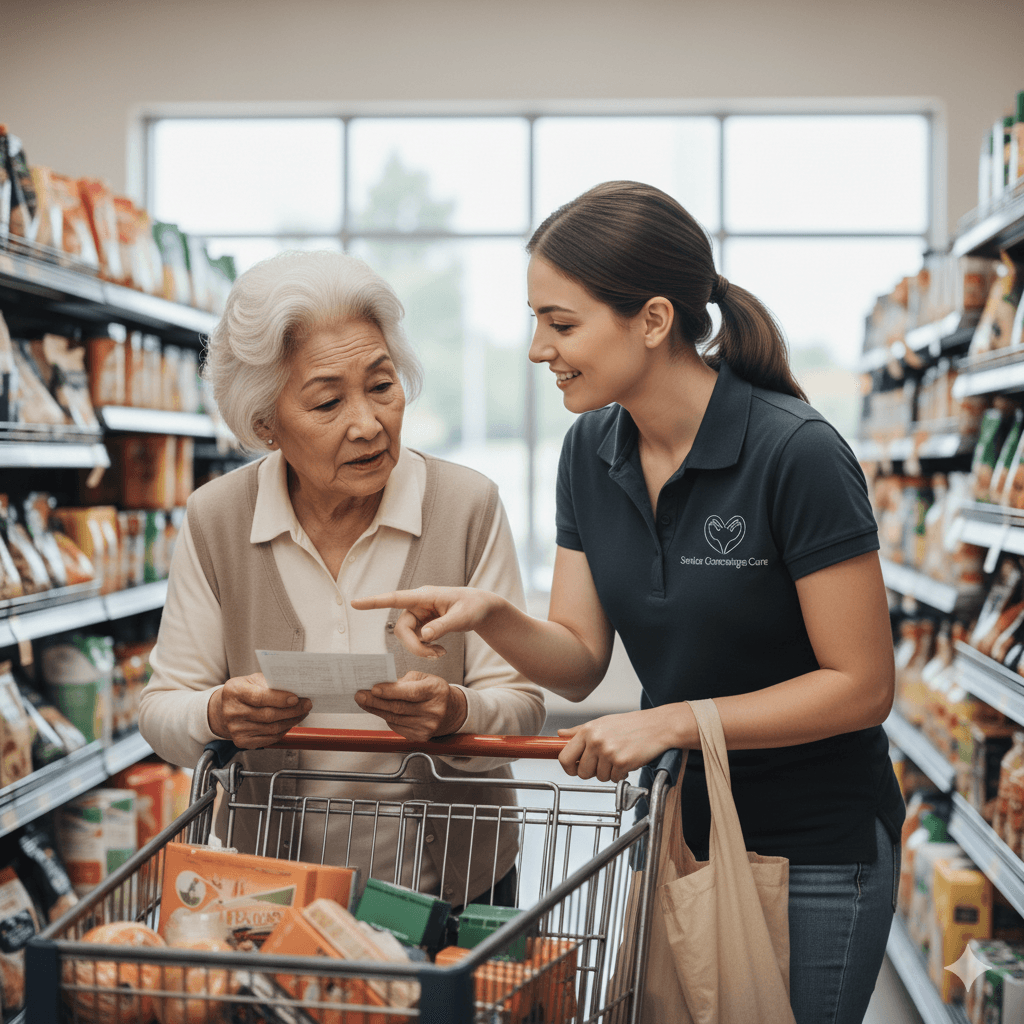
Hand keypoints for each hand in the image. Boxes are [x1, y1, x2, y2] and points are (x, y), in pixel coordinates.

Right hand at [207, 673, 311, 748]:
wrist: (224, 708)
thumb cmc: (243, 691)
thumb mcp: (253, 680)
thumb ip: (271, 682)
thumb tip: (295, 687)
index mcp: (234, 691)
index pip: (260, 697)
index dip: (280, 699)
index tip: (296, 698)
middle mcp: (232, 711)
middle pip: (268, 715)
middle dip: (292, 711)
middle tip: (306, 704)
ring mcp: (236, 728)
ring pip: (272, 728)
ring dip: (292, 721)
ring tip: (302, 712)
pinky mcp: (242, 741)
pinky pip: (269, 738)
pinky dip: (284, 730)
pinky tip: (290, 722)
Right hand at [350, 586, 500, 658]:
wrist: (482, 608)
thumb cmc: (474, 606)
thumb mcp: (463, 617)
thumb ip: (443, 626)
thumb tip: (425, 636)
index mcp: (425, 596)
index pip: (395, 598)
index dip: (374, 602)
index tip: (355, 603)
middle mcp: (418, 604)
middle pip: (402, 628)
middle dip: (414, 646)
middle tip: (435, 656)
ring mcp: (419, 615)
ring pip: (408, 637)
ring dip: (421, 649)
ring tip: (441, 654)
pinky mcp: (423, 624)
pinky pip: (416, 640)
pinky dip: (426, 649)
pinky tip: (440, 650)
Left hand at [354, 671, 467, 740]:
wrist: (450, 711)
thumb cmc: (434, 691)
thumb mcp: (424, 678)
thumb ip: (403, 681)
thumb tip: (380, 686)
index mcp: (436, 691)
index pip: (411, 692)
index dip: (390, 691)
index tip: (373, 689)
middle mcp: (434, 710)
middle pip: (399, 707)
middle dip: (376, 701)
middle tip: (360, 695)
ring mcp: (428, 726)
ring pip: (395, 718)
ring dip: (377, 710)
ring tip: (364, 702)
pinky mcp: (420, 736)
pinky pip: (397, 727)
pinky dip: (386, 718)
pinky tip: (381, 710)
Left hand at [557, 706, 689, 782]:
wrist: (657, 726)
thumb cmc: (630, 724)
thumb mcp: (601, 723)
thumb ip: (578, 731)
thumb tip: (559, 734)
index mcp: (587, 730)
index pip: (564, 757)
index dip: (568, 768)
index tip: (575, 769)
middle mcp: (595, 740)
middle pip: (581, 772)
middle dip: (592, 772)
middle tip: (604, 763)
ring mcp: (608, 752)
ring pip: (599, 778)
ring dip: (609, 773)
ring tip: (618, 758)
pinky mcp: (622, 762)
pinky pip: (614, 779)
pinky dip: (621, 774)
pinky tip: (627, 761)